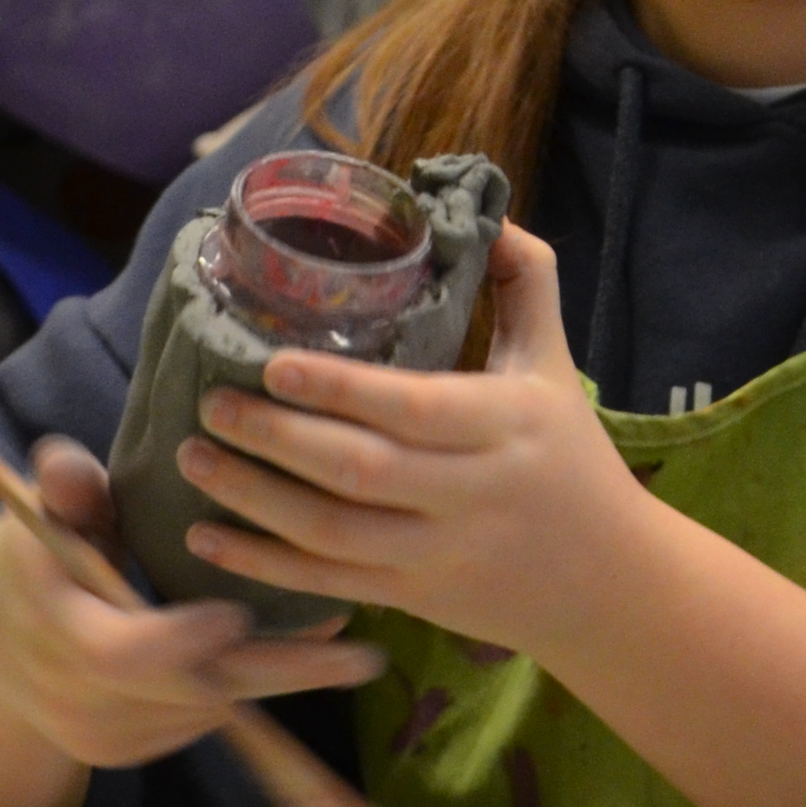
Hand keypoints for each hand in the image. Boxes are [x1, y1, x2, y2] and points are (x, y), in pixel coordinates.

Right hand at [0, 435, 382, 771]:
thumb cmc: (40, 555)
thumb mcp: (45, 513)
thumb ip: (65, 488)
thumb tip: (63, 463)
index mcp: (51, 630)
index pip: (118, 655)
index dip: (179, 641)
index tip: (237, 613)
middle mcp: (73, 696)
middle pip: (189, 696)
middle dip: (280, 674)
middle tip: (361, 656)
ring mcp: (100, 735)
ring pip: (205, 714)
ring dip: (276, 681)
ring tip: (345, 649)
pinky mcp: (126, 753)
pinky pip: (200, 728)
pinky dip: (248, 695)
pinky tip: (293, 662)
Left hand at [178, 227, 653, 658]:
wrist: (610, 582)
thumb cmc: (572, 456)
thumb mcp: (557, 364)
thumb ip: (525, 282)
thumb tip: (484, 208)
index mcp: (508, 425)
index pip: (415, 407)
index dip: (339, 391)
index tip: (272, 364)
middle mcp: (473, 493)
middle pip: (361, 472)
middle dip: (276, 439)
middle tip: (211, 403)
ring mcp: (441, 553)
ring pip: (334, 534)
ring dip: (254, 499)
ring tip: (194, 455)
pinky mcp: (415, 598)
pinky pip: (328, 584)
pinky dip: (262, 565)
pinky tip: (204, 536)